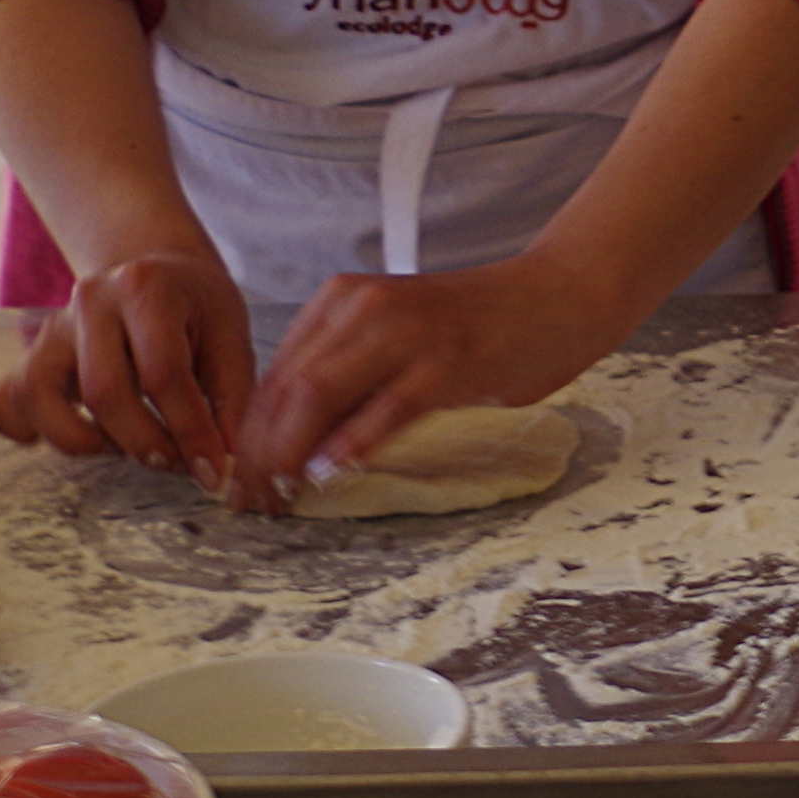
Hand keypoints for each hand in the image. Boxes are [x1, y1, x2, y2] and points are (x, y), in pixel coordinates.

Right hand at [0, 248, 257, 497]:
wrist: (156, 269)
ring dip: (89, 442)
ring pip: (43, 399)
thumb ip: (231, 400)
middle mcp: (90, 300)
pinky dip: (32, 432)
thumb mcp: (231, 337)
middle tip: (176, 462)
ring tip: (131, 444)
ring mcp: (52, 327)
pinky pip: (7, 403)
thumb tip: (221, 468)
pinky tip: (79, 436)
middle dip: (144, 442)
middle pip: (103, 391)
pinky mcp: (30, 354)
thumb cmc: (197, 307)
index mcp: (146, 287)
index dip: (190, 431)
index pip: (163, 373)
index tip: (212, 470)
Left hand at [231, 248, 626, 498]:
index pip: (274, 376)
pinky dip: (351, 446)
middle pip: (285, 389)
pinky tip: (332, 475)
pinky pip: (385, 409)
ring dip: (291, 456)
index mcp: (343, 300)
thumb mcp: (397, 340)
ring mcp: (406, 331)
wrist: (557, 294)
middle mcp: (364, 306)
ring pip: (318, 396)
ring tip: (282, 498)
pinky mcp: (447, 360)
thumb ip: (349, 378)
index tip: (241, 483)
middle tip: (252, 503)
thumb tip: (294, 446)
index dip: (248, 436)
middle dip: (259, 454)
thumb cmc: (478, 326)